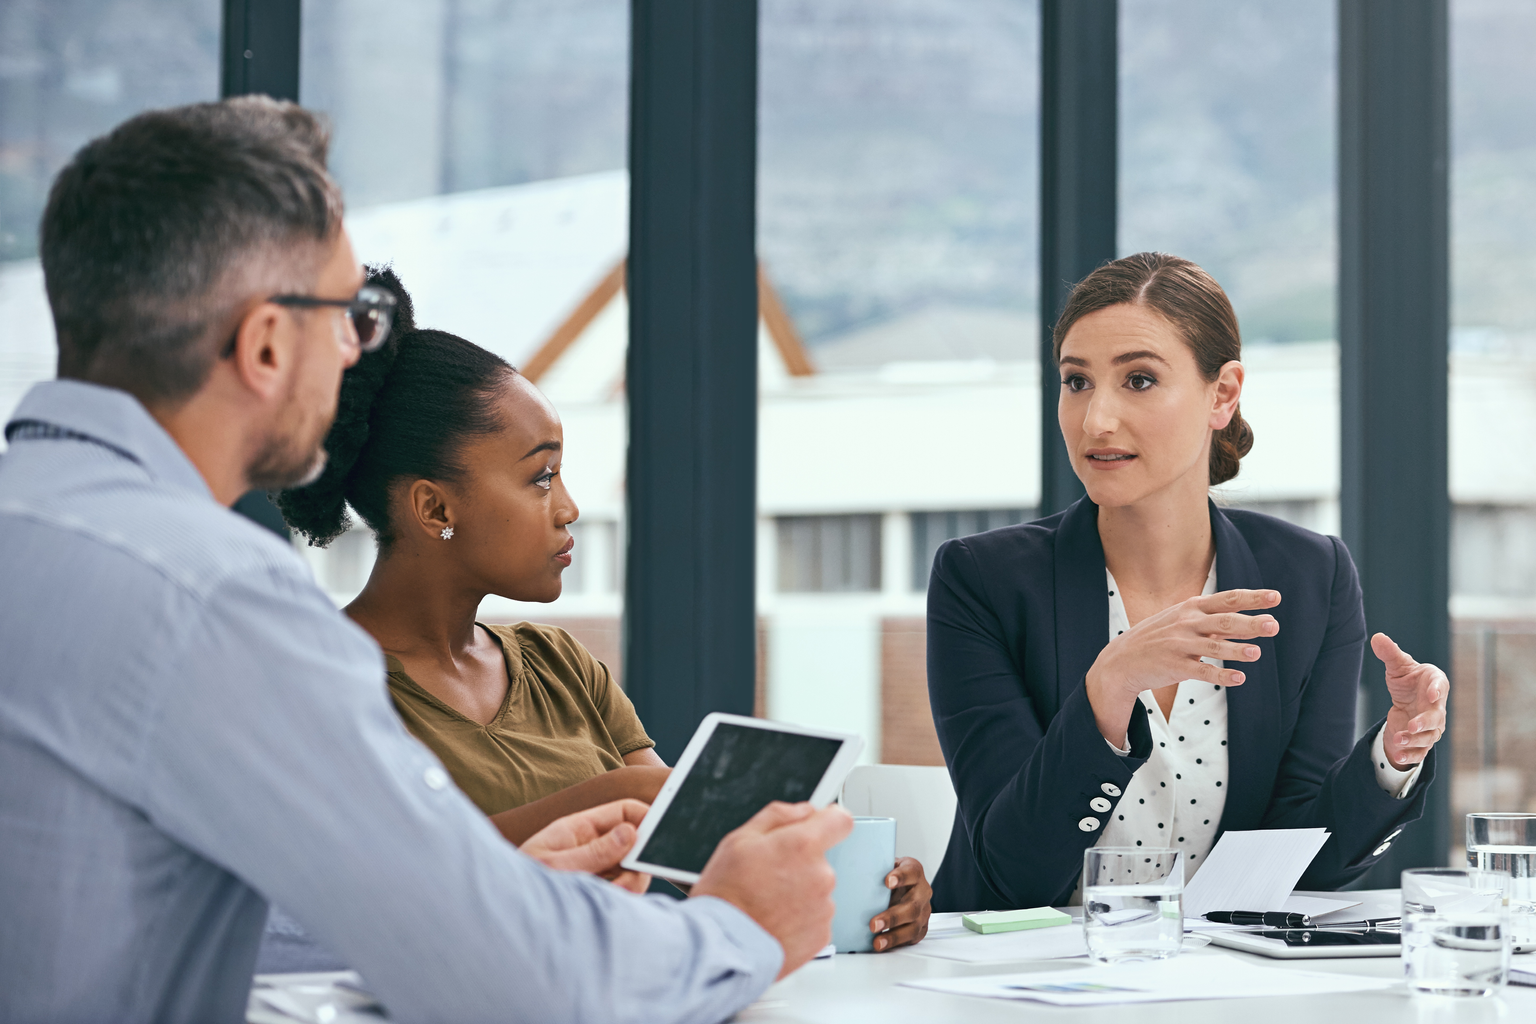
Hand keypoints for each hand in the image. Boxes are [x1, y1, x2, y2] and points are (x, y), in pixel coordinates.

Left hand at [519, 798, 652, 893]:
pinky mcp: (596, 891)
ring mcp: (595, 869)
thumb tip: (631, 832)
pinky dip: (621, 897)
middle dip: (638, 860)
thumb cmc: (521, 886)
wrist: (503, 916)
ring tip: (611, 895)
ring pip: (631, 870)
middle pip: (634, 843)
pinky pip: (622, 890)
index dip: (645, 817)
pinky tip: (605, 904)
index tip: (661, 835)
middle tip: (630, 879)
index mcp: (579, 828)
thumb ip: (594, 851)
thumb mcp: (557, 866)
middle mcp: (591, 846)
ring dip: (630, 883)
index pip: (623, 810)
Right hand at [692, 801, 852, 979]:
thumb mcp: (738, 840)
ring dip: (799, 893)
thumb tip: (803, 811)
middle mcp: (821, 875)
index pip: (840, 820)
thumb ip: (777, 816)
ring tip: (766, 904)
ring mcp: (824, 907)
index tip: (818, 827)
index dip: (827, 821)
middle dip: (800, 864)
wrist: (721, 947)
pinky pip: (815, 917)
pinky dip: (799, 918)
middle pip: (821, 859)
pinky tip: (774, 921)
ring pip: (817, 890)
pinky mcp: (822, 935)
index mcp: (803, 846)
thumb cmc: (725, 895)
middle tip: (768, 877)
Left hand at [869, 857, 931, 950]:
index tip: (887, 882)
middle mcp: (922, 892)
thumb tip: (847, 874)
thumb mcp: (884, 866)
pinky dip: (897, 943)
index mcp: (914, 872)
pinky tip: (883, 945)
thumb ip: (874, 869)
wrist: (902, 885)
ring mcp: (923, 911)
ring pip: (913, 926)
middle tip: (873, 924)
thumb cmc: (889, 875)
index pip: (911, 872)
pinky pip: (911, 938)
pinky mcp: (921, 927)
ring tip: (877, 942)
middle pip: (912, 906)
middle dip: (892, 917)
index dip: (901, 877)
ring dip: (894, 936)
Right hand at [1085, 588, 1280, 745]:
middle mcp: (1187, 623)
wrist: (1122, 660)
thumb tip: (1255, 620)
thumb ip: (1216, 620)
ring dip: (1237, 650)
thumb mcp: (1183, 620)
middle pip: (1223, 621)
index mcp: (1191, 608)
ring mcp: (1179, 644)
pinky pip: (1202, 670)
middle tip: (1273, 626)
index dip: (1252, 598)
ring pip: (1213, 646)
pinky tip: (1239, 678)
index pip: (1227, 599)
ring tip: (1257, 654)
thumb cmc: (1160, 638)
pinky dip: (1221, 674)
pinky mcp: (1175, 666)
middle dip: (1250, 623)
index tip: (1275, 597)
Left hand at [1373, 633, 1448, 770]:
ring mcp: (1432, 726)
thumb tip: (1377, 637)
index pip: (1441, 685)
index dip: (1438, 689)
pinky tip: (1398, 756)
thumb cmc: (1407, 680)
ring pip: (1428, 737)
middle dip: (1425, 722)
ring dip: (1414, 740)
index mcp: (1435, 683)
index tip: (1432, 692)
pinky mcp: (1422, 740)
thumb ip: (1390, 653)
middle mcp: (1438, 706)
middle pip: (1436, 717)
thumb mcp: (1397, 666)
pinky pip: (1420, 751)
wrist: (1406, 701)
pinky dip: (1410, 755)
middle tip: (1412, 725)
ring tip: (1398, 739)